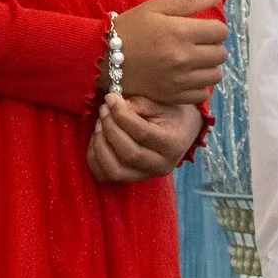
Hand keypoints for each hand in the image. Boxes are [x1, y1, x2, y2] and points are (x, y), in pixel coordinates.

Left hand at [86, 95, 202, 182]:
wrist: (182, 131)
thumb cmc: (171, 113)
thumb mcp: (161, 103)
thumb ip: (139, 104)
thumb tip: (114, 104)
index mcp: (172, 144)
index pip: (142, 133)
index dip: (122, 115)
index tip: (110, 98)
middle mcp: (161, 165)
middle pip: (128, 153)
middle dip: (110, 129)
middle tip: (103, 109)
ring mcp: (146, 176)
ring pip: (115, 170)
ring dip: (100, 146)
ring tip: (99, 124)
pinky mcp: (132, 179)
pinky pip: (105, 176)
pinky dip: (95, 159)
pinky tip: (97, 139)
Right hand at [114, 0, 226, 105]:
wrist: (103, 58)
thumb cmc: (130, 28)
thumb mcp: (157, 7)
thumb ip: (190, 1)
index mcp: (180, 32)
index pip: (220, 31)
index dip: (215, 28)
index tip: (203, 28)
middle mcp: (183, 57)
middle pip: (221, 54)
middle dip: (213, 46)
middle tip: (198, 43)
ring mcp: (179, 80)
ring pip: (215, 75)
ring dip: (209, 66)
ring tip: (194, 60)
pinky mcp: (172, 96)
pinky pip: (202, 94)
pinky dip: (199, 85)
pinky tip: (187, 76)